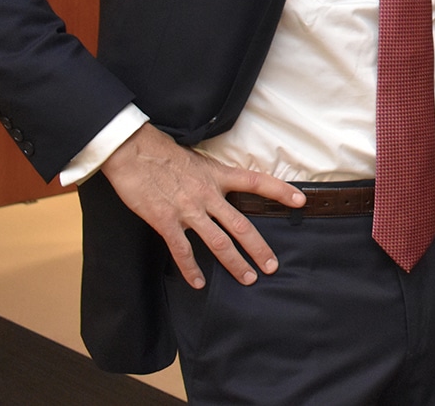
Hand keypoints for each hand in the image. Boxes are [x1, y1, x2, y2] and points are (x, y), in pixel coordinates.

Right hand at [100, 123, 303, 289]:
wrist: (133, 152)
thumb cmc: (163, 154)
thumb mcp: (198, 160)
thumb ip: (213, 177)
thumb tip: (224, 189)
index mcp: (218, 175)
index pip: (256, 182)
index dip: (280, 191)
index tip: (301, 201)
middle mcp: (208, 194)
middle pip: (241, 225)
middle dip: (258, 248)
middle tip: (272, 266)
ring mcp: (187, 210)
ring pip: (218, 242)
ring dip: (234, 263)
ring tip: (247, 279)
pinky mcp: (165, 221)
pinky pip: (182, 250)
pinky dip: (191, 269)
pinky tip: (199, 283)